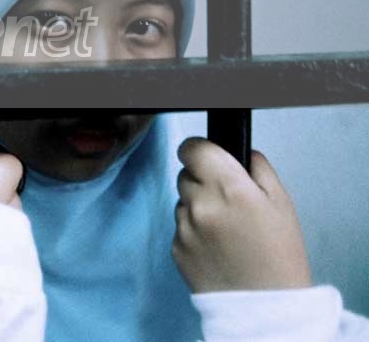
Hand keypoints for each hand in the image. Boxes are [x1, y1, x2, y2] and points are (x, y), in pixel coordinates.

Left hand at [172, 137, 311, 292]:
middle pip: (185, 174)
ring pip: (181, 200)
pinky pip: (179, 226)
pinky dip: (193, 230)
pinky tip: (216, 246)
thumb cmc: (279, 257)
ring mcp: (184, 227)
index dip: (200, 150)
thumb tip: (241, 152)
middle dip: (202, 180)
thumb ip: (258, 168)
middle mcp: (201, 204)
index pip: (192, 148)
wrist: (265, 307)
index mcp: (229, 188)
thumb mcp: (282, 204)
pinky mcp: (175, 247)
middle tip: (227, 201)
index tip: (208, 157)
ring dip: (197, 206)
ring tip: (225, 229)